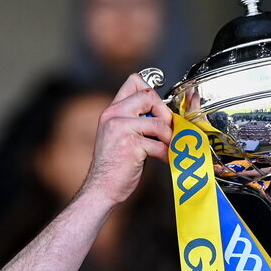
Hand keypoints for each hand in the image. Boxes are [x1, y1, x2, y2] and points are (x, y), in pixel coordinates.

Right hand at [84, 72, 172, 206]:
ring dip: (169, 136)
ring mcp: (122, 129)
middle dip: (164, 112)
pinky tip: (167, 160)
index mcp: (111, 111)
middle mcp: (114, 115)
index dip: (152, 92)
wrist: (101, 189)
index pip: (134, 82)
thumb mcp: (118, 136)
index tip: (158, 111)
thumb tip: (161, 116)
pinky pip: (159, 145)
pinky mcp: (131, 146)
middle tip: (168, 129)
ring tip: (170, 147)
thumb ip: (133, 121)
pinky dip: (167, 153)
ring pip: (158, 122)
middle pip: (149, 95)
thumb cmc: (113, 167)